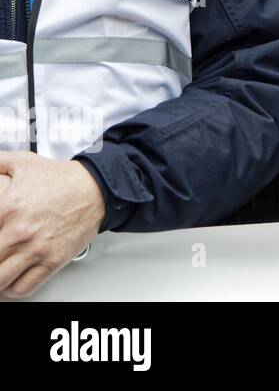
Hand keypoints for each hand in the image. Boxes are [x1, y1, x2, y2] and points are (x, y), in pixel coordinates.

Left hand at [0, 152, 104, 297]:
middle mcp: (19, 231)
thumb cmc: (61, 178)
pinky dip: (12, 289)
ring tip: (1, 268)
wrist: (97, 187)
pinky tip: (11, 280)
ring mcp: (36, 248)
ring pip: (0, 279)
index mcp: (6, 208)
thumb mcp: (22, 162)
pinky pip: (23, 287)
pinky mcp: (53, 260)